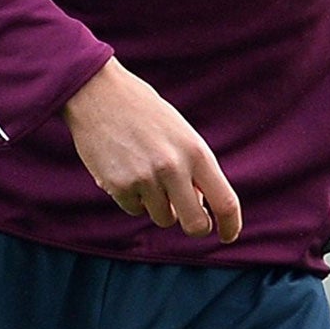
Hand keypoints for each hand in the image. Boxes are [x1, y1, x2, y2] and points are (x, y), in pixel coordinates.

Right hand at [62, 58, 242, 242]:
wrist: (98, 93)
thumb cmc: (144, 112)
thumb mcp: (179, 133)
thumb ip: (192, 168)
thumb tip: (198, 205)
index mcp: (196, 151)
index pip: (225, 201)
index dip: (231, 225)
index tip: (228, 235)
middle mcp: (173, 168)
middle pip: (196, 224)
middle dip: (194, 226)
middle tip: (187, 217)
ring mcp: (145, 179)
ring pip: (163, 218)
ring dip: (159, 205)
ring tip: (146, 173)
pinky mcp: (118, 186)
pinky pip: (134, 209)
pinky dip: (133, 198)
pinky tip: (125, 169)